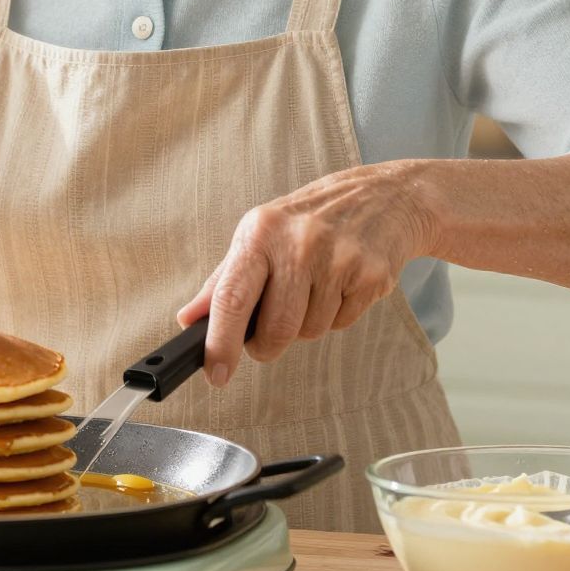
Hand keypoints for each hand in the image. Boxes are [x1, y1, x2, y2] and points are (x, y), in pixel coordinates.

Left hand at [177, 161, 436, 389]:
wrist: (381, 197)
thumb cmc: (308, 221)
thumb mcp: (259, 236)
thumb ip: (222, 282)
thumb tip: (188, 320)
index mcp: (261, 232)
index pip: (233, 297)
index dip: (221, 343)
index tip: (216, 373)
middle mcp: (299, 242)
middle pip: (275, 329)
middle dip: (268, 343)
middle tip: (271, 327)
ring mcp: (339, 258)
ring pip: (310, 332)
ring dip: (307, 323)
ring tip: (315, 286)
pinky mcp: (371, 275)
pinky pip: (341, 324)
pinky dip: (336, 315)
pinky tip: (340, 284)